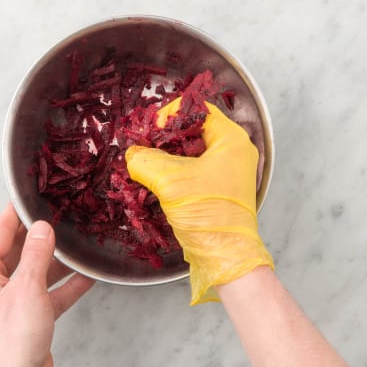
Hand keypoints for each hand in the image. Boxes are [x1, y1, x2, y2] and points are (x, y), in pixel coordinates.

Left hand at [0, 203, 93, 366]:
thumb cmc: (13, 341)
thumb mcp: (28, 288)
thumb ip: (38, 255)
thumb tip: (43, 229)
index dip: (16, 214)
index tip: (30, 197)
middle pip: (18, 251)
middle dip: (41, 237)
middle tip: (60, 217)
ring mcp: (9, 302)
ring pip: (35, 272)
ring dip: (56, 262)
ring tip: (77, 246)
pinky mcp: (26, 317)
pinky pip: (46, 294)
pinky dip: (64, 286)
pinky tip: (86, 276)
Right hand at [126, 98, 272, 304]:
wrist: (226, 256)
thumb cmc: (209, 216)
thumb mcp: (170, 182)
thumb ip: (145, 160)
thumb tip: (133, 154)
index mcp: (231, 140)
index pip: (196, 110)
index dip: (169, 116)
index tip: (149, 133)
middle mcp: (233, 151)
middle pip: (192, 130)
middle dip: (164, 138)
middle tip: (143, 147)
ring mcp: (228, 171)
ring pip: (190, 152)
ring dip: (167, 157)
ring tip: (146, 165)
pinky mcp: (219, 189)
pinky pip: (193, 171)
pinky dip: (174, 173)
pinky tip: (157, 182)